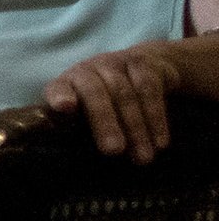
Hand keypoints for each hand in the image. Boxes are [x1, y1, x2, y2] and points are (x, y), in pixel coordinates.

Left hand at [44, 41, 182, 163]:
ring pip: (124, 95)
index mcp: (68, 83)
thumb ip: (75, 128)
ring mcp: (116, 62)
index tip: (65, 107)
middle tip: (113, 151)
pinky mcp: (143, 63)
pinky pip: (149, 90)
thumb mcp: (89, 111)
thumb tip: (66, 156)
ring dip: (135, 128)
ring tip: (142, 158)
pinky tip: (160, 142)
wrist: (149, 67)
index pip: (58, 88)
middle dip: (104, 122)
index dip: (60, 95)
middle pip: (94, 93)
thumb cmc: (109, 100)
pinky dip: (155, 118)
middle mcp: (89, 69)